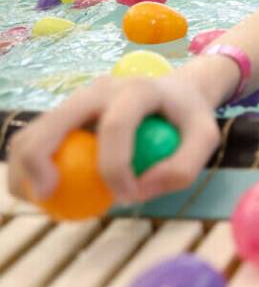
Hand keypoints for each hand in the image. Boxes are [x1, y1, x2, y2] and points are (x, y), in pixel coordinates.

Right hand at [7, 74, 219, 205]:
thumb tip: (141, 190)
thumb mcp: (206, 137)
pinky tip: (40, 191)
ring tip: (39, 198)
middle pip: (57, 121)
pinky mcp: (66, 114)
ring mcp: (78, 98)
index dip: (115, 167)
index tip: (125, 197)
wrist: (176, 92)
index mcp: (137, 89)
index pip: (116, 126)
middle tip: (48, 197)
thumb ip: (185, 165)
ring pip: (35, 130)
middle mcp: (102, 88)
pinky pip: (35, 140)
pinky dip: (28, 168)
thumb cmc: (189, 117)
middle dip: (41, 160)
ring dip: (24, 167)